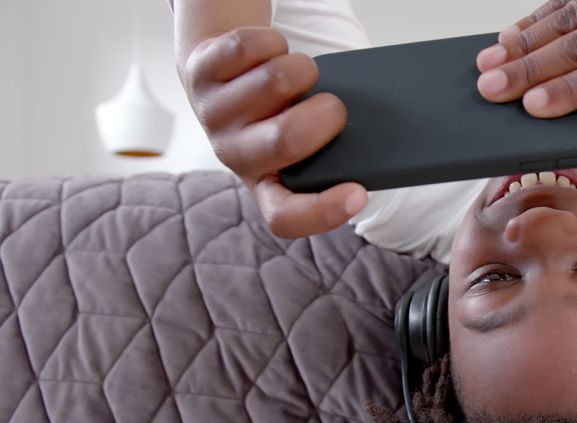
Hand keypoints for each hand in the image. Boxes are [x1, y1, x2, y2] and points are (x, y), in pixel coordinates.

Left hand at [179, 27, 367, 237]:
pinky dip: (275, 42)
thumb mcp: (306, 142)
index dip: (324, 211)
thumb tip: (369, 132)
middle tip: (335, 106)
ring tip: (301, 75)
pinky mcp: (199, 73)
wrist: (222, 79)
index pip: (286, 217)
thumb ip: (335, 149)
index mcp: (265, 184)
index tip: (359, 193)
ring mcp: (213, 115)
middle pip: (287, 138)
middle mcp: (234, 156)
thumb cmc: (277, 115)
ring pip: (276, 80)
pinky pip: (251, 47)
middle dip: (328, 112)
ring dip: (304, 68)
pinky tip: (272, 52)